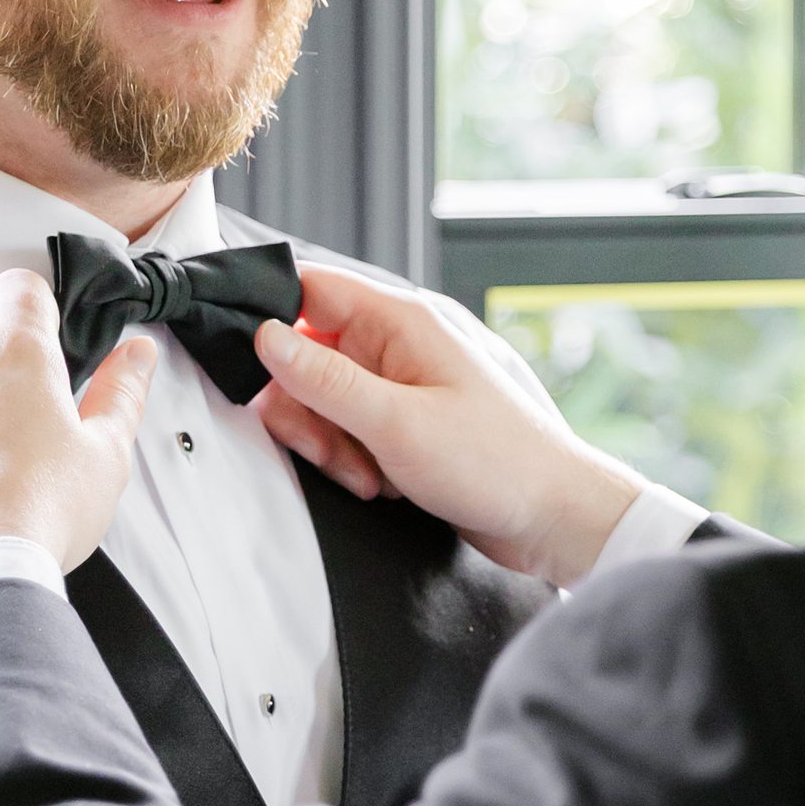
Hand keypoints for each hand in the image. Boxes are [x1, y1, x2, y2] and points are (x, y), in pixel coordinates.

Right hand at [253, 265, 644, 584]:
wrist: (553, 517)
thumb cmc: (496, 464)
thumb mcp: (395, 424)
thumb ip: (324, 380)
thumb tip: (266, 338)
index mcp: (401, 321)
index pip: (309, 288)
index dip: (269, 318)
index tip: (251, 366)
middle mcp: (400, 343)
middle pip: (306, 354)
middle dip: (304, 409)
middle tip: (329, 450)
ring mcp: (403, 382)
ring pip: (324, 398)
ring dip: (332, 444)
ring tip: (369, 476)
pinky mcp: (406, 420)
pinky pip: (350, 428)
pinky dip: (354, 459)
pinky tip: (384, 483)